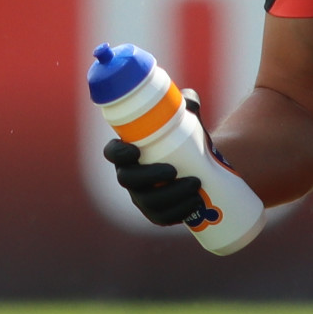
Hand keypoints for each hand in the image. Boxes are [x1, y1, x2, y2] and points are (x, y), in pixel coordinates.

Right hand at [102, 95, 215, 230]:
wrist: (200, 168)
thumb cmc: (186, 140)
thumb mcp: (187, 122)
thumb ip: (187, 106)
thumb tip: (190, 96)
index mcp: (128, 152)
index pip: (112, 153)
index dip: (118, 153)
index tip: (135, 150)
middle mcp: (129, 177)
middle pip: (128, 180)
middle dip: (150, 177)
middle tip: (174, 171)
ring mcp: (141, 197)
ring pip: (148, 201)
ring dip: (171, 196)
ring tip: (195, 186)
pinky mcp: (156, 213)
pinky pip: (162, 217)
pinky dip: (179, 212)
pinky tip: (194, 204)